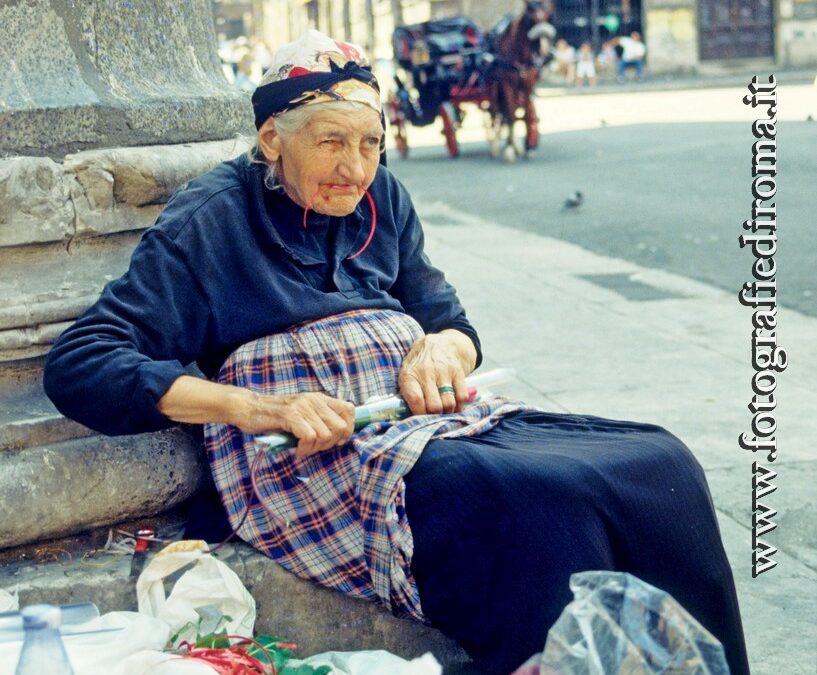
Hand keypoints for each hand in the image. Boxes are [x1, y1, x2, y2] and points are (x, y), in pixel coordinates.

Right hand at [235, 391, 354, 457]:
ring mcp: (302, 407)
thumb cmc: (274, 416)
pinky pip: (310, 437)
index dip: (349, 428)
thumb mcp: (301, 413)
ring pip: (326, 434)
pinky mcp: (290, 415)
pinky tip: (297, 450)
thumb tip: (339, 437)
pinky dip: (305, 449)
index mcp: (319, 398)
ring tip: (303, 449)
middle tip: (315, 448)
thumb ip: (318, 419)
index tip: (337, 440)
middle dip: (331, 443)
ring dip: (316, 448)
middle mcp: (313, 400)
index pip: (349, 409)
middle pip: (341, 426)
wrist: (247, 408)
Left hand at [398, 331, 473, 414]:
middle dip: (435, 416)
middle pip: (435, 406)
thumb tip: (412, 418)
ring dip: (448, 412)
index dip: (420, 415)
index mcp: (409, 376)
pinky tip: (455, 405)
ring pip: (449, 403)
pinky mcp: (457, 371)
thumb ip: (408, 395)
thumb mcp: (406, 376)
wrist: (435, 344)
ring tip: (444, 411)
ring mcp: (443, 372)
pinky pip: (462, 396)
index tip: (421, 420)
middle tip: (434, 416)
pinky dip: (459, 405)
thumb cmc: (417, 366)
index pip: (416, 400)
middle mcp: (426, 373)